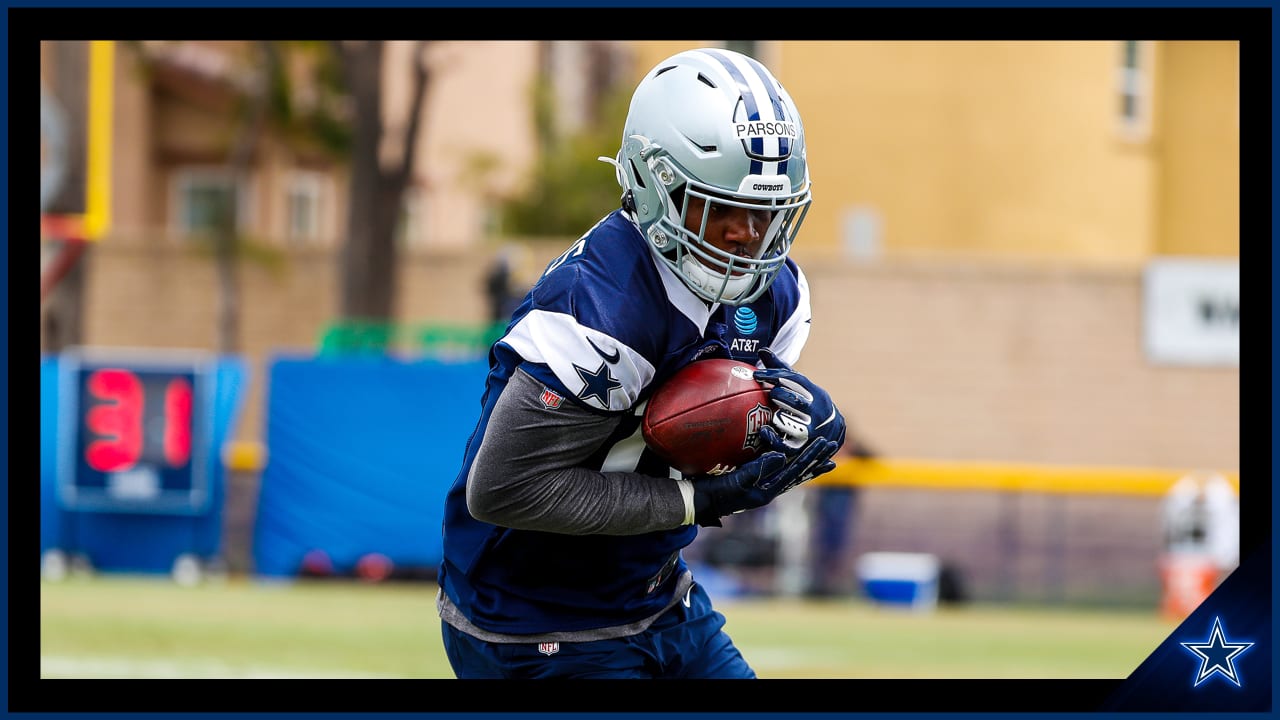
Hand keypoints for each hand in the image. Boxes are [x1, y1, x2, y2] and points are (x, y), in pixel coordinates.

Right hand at [689, 429, 839, 526]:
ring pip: (792, 473)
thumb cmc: (713, 492)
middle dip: (816, 458)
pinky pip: (780, 472)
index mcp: (767, 491)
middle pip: (798, 472)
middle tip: (833, 444)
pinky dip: (792, 464)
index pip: (795, 471)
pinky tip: (796, 458)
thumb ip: (756, 469)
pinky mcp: (755, 482)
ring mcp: (763, 487)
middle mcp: (769, 490)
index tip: (826, 445)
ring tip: (825, 454)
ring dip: (809, 462)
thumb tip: (780, 456)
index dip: (811, 458)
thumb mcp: (734, 481)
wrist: (699, 502)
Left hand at [753, 348, 846, 451]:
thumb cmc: (808, 403)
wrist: (832, 433)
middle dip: (778, 395)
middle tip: (770, 394)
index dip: (775, 375)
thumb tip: (762, 350)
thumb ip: (781, 370)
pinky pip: (784, 444)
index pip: (795, 380)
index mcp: (815, 394)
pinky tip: (764, 431)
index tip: (757, 374)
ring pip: (789, 421)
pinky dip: (772, 437)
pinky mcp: (803, 447)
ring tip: (772, 413)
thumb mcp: (800, 387)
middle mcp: (816, 412)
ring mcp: (811, 430)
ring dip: (777, 416)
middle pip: (792, 400)